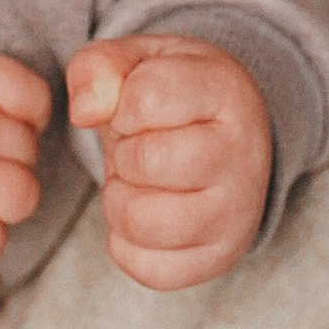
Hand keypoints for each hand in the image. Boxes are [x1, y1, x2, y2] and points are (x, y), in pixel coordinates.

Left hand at [66, 36, 271, 291]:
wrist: (226, 140)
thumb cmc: (173, 97)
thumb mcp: (138, 62)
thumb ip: (99, 69)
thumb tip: (84, 112)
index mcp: (228, 92)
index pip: (145, 99)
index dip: (120, 104)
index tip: (139, 108)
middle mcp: (244, 156)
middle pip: (144, 163)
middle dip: (122, 153)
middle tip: (140, 147)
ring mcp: (237, 214)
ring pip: (140, 220)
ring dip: (119, 199)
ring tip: (140, 180)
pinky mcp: (219, 258)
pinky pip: (145, 266)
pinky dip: (126, 242)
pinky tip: (148, 211)